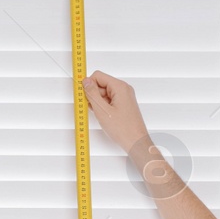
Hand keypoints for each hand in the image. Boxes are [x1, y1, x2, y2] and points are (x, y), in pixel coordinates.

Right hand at [83, 71, 181, 198]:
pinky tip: (103, 116)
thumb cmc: (123, 129)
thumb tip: (85, 82)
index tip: (83, 96)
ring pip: (104, 93)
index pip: (98, 76)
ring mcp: (124, 97)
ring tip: (100, 115)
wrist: (136, 142)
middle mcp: (123, 89)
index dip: (88, 85)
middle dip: (93, 95)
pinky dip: (103, 106)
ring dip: (97, 102)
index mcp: (120, 87)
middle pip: (101, 84)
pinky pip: (109, 100)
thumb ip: (92, 94)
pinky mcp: (124, 104)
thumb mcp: (102, 110)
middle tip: (92, 108)